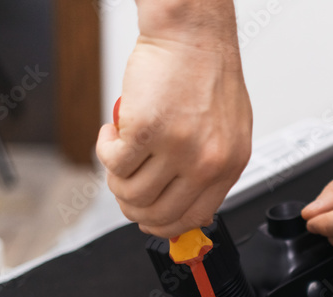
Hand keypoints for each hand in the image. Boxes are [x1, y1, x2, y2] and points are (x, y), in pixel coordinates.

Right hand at [96, 37, 251, 237]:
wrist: (192, 34)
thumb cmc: (206, 74)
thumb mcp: (227, 131)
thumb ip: (211, 166)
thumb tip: (191, 203)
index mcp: (229, 164)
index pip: (195, 217)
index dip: (166, 225)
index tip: (150, 218)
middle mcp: (206, 161)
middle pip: (159, 214)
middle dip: (133, 208)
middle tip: (123, 188)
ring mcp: (177, 148)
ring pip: (131, 193)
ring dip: (115, 179)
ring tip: (118, 154)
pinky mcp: (146, 131)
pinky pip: (113, 163)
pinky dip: (104, 150)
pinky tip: (111, 133)